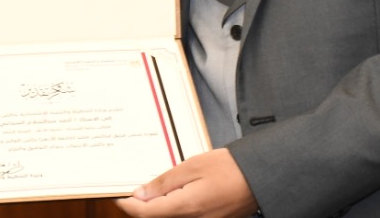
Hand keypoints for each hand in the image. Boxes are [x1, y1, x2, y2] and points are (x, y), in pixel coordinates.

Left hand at [115, 149, 256, 217]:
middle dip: (144, 207)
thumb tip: (140, 195)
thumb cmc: (230, 168)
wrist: (260, 176)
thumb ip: (164, 183)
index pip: (146, 214)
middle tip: (135, 192)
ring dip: (159, 208)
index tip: (119, 199)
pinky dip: (174, 209)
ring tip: (156, 191)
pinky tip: (174, 195)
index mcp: (186, 207)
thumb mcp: (192, 166)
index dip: (128, 207)